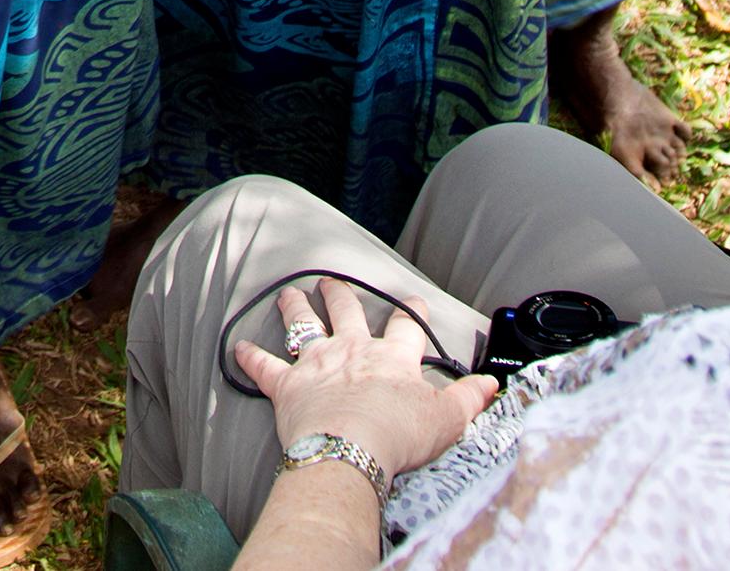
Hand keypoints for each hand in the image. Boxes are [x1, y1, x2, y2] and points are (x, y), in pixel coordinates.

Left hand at [233, 280, 497, 478]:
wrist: (352, 448)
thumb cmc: (399, 435)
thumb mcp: (448, 418)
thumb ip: (469, 399)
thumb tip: (492, 385)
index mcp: (392, 358)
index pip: (406, 327)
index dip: (410, 313)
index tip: (412, 301)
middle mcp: (352, 350)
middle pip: (346, 311)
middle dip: (340, 294)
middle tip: (332, 281)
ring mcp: (317, 364)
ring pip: (303, 325)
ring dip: (295, 308)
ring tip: (290, 294)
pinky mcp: (288, 386)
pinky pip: (264, 367)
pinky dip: (250, 358)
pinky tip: (237, 348)